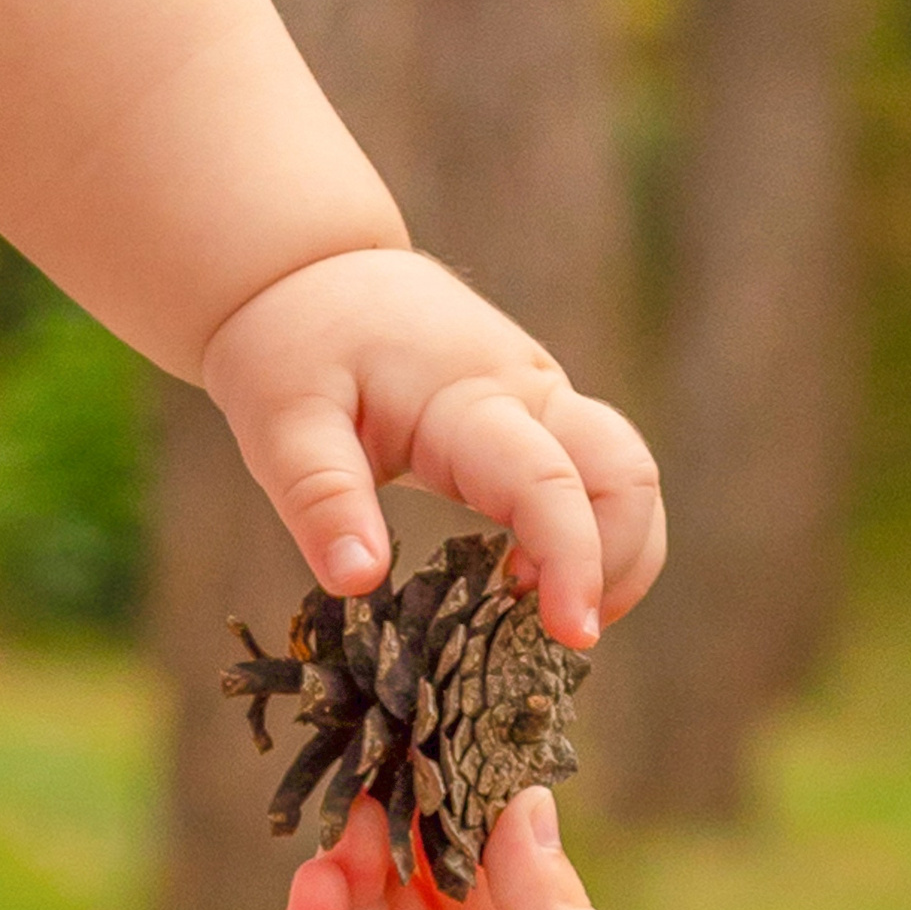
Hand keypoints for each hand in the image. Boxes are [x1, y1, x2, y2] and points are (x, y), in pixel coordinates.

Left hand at [202, 249, 664, 649]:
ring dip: (617, 553)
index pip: (550, 482)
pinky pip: (595, 476)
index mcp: (468, 397)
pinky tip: (534, 583)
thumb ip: (321, 499)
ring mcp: (543, 401)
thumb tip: (357, 582)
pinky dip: (589, 536)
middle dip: (621, 563)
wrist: (311, 272)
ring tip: (550, 618)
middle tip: (565, 637)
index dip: (575, 561)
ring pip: (626, 475)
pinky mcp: (539, 416)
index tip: (573, 635)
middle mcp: (528, 393)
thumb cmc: (293, 347)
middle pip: (627, 473)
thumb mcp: (283, 423)